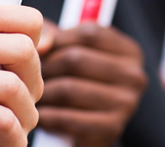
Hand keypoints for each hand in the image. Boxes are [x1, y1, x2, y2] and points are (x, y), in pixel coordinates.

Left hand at [37, 22, 147, 146]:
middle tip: (29, 75)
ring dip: (43, 93)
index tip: (40, 49)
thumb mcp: (74, 52)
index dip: (58, 39)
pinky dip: (48, 116)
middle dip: (46, 67)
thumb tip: (41, 42)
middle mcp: (135, 76)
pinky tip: (42, 114)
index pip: (89, 33)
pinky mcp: (112, 129)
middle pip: (76, 59)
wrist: (90, 130)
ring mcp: (127, 103)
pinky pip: (67, 118)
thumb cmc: (79, 83)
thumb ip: (56, 36)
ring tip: (33, 94)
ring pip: (68, 89)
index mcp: (130, 51)